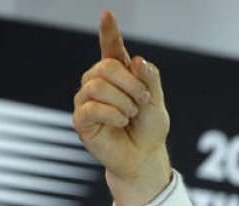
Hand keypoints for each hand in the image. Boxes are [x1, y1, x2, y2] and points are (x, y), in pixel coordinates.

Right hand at [73, 11, 171, 205]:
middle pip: (106, 67)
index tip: (108, 15)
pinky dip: (113, 114)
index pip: (111, 49)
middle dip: (131, 84)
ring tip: (131, 115)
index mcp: (119, 75)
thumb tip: (136, 60)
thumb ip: (149, 79)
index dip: (108, 33)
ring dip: (123, 102)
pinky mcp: (81, 119)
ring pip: (98, 85)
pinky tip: (121, 122)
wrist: (145, 156)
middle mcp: (99, 83)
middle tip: (143, 101)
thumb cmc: (149, 128)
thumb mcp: (157, 102)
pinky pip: (93, 107)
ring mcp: (87, 100)